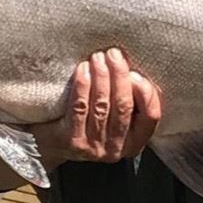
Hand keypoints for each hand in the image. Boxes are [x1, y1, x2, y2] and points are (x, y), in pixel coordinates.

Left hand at [30, 48, 161, 168]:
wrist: (52, 144)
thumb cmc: (90, 122)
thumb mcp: (115, 117)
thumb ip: (130, 100)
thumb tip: (132, 69)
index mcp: (134, 142)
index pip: (150, 116)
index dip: (145, 92)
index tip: (134, 73)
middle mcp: (116, 148)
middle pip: (124, 106)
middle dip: (120, 76)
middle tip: (113, 54)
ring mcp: (94, 147)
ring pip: (102, 106)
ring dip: (101, 77)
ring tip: (98, 58)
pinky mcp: (73, 141)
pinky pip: (80, 108)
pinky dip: (83, 86)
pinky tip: (83, 70)